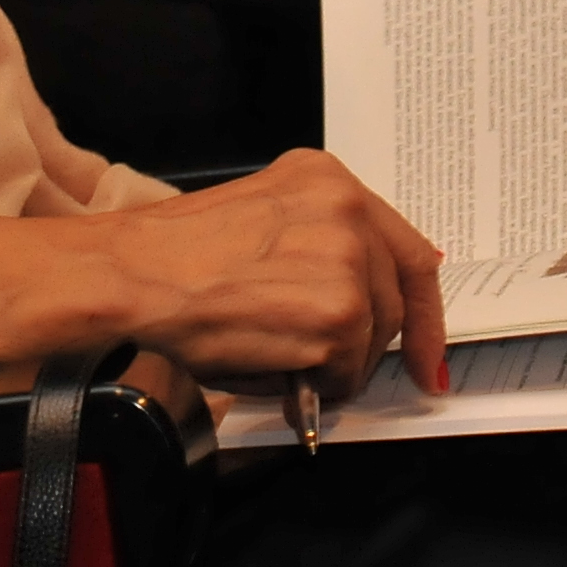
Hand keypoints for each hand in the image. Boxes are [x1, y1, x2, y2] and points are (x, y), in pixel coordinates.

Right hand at [88, 153, 446, 399]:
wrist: (137, 274)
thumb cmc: (179, 257)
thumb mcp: (265, 222)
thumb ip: (323, 248)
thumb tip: (365, 309)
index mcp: (328, 180)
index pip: (407, 250)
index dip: (423, 312)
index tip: (429, 353)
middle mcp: (348, 210)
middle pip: (393, 303)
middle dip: (362, 346)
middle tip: (320, 364)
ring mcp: (349, 261)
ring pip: (371, 342)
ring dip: (330, 366)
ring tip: (274, 354)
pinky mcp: (339, 314)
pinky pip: (345, 373)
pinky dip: (312, 386)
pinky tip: (269, 362)